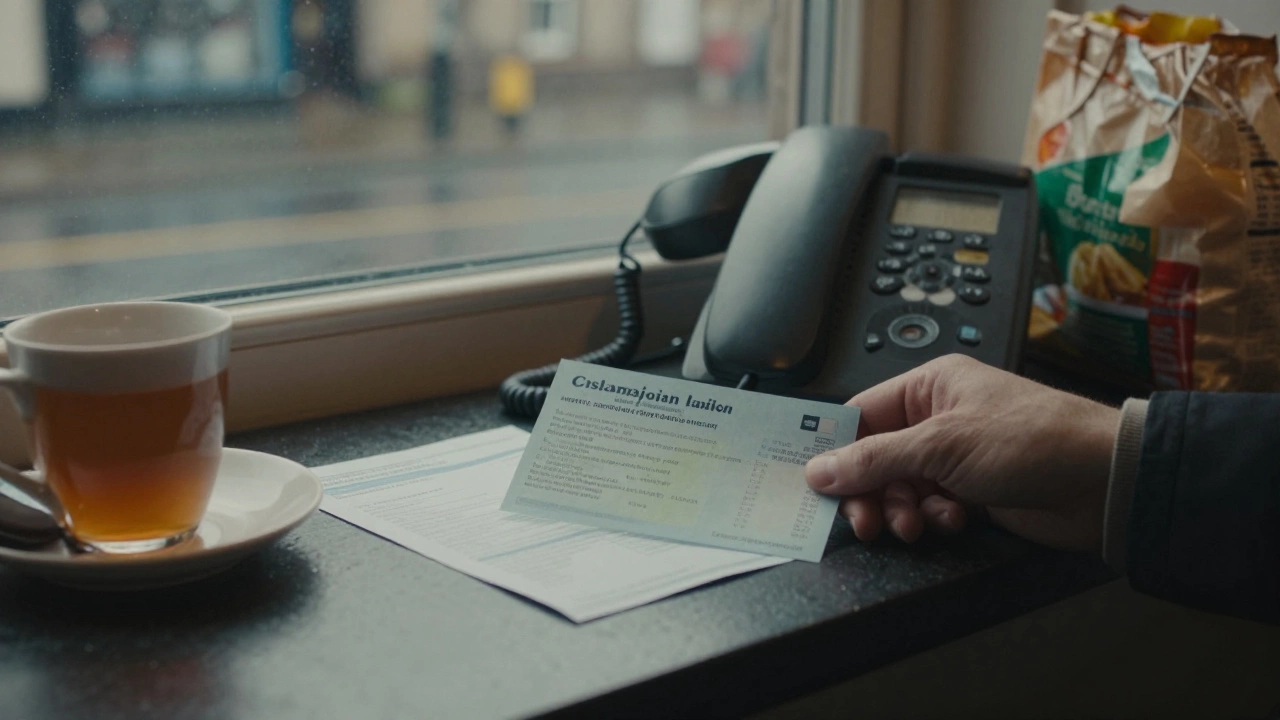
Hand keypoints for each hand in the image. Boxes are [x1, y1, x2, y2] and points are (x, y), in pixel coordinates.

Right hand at [805, 355, 1118, 550]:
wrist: (1103, 482)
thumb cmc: (1034, 439)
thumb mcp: (942, 445)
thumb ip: (875, 460)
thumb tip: (820, 469)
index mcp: (928, 387)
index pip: (860, 416)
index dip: (836, 450)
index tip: (815, 482)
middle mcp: (938, 418)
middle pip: (875, 459)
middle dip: (869, 493)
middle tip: (865, 522)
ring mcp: (955, 457)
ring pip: (900, 489)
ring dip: (901, 512)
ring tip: (914, 525)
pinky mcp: (972, 492)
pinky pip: (929, 508)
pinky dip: (933, 519)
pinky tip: (952, 521)